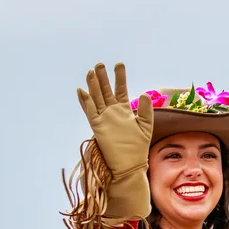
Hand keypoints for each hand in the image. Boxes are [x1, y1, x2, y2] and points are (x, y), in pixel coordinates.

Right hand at [76, 62, 153, 178]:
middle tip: (100, 64)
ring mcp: (103, 118)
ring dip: (93, 85)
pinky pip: (90, 111)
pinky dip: (85, 101)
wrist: (130, 164)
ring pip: (96, 98)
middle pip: (105, 90)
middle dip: (103, 78)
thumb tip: (144, 94)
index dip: (119, 77)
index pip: (120, 89)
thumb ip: (146, 111)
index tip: (119, 64)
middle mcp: (112, 112)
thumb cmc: (138, 147)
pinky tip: (82, 90)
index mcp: (124, 110)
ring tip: (91, 72)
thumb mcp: (146, 126)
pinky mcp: (97, 126)